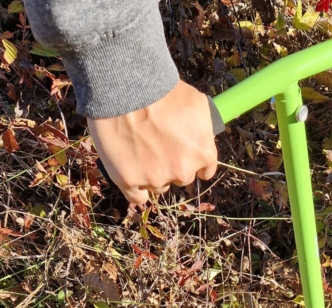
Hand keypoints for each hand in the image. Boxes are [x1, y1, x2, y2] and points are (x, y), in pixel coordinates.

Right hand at [88, 81, 217, 203]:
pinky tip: (132, 175)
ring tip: (138, 148)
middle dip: (172, 164)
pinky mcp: (130, 181)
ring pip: (158, 186)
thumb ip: (205, 127)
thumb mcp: (196, 103)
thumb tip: (206, 135)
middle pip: (181, 177)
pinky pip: (137, 196)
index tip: (182, 153)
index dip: (192, 160)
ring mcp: (156, 178)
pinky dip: (136, 188)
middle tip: (156, 143)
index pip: (204, 171)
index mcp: (203, 154)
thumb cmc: (161, 90)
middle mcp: (183, 171)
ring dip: (152, 174)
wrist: (125, 86)